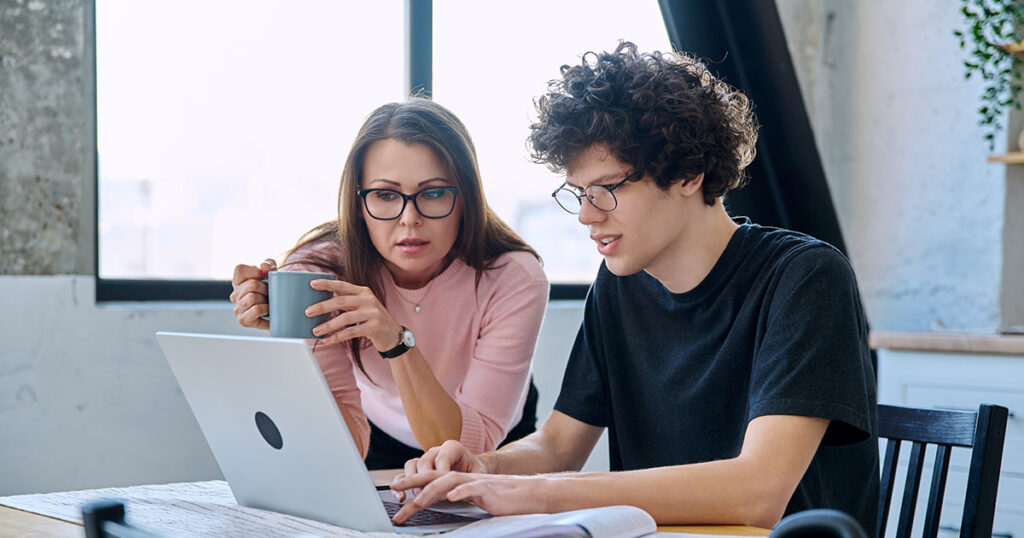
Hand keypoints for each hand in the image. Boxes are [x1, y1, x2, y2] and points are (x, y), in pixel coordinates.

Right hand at [229, 259, 275, 329]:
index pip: (240, 269)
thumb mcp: (272, 274)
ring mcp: (237, 308)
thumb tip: (265, 266)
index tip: (263, 277)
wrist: (280, 313)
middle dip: (265, 288)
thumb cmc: (272, 292)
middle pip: (251, 285)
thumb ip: (269, 264)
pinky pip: (257, 309)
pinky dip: (266, 309)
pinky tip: (268, 311)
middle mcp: (235, 295)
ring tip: (268, 303)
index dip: (255, 271)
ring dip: (265, 300)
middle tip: (269, 294)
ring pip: (252, 297)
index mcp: (238, 282)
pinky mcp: (243, 320)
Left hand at [305, 280, 402, 350]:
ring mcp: (373, 313)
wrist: (394, 335)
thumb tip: (322, 303)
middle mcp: (368, 300)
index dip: (327, 284)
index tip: (312, 284)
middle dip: (322, 306)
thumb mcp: (363, 306)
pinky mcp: (374, 327)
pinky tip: (327, 340)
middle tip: (308, 312)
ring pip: (345, 318)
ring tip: (315, 331)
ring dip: (328, 325)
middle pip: (341, 301)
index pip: (343, 285)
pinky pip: (351, 332)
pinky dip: (336, 337)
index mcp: (364, 292)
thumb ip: (347, 302)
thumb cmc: (373, 320)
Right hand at [390, 440, 487, 501]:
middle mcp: (436, 451)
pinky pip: (404, 474)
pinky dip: (401, 484)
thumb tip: (468, 488)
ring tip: (412, 494)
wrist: (471, 471)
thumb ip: (474, 478)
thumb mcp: (479, 473)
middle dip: (424, 478)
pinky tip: (400, 497)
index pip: (443, 458)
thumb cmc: (475, 473)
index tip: (442, 486)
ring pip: (411, 465)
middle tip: (426, 492)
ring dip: (409, 480)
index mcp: (452, 447)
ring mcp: (426, 460)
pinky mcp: (418, 470)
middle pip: (425, 461)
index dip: (441, 472)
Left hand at [390, 471, 550, 524]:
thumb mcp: (473, 497)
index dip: (411, 483)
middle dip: (411, 481)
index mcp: (457, 480)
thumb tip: (439, 500)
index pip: (429, 479)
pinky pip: (472, 488)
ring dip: (430, 490)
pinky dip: (460, 492)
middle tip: (393, 488)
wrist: (526, 494)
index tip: (394, 491)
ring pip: (448, 481)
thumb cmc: (500, 498)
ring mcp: (474, 482)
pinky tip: (451, 497)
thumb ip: (456, 496)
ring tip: (416, 501)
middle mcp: (462, 477)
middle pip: (432, 476)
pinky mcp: (487, 489)